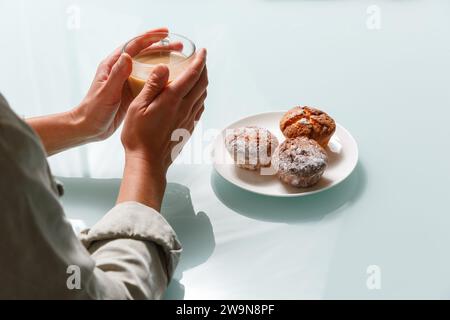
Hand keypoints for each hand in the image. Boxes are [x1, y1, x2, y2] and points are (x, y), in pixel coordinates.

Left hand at [72, 27, 170, 140]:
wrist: (89, 127)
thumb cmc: (94, 111)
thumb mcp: (107, 93)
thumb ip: (117, 75)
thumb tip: (128, 56)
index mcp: (112, 65)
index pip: (133, 45)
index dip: (149, 38)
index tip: (165, 33)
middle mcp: (120, 70)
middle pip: (143, 53)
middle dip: (161, 47)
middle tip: (179, 46)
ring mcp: (127, 81)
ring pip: (148, 66)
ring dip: (163, 61)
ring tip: (179, 59)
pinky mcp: (131, 92)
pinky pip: (149, 80)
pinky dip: (161, 77)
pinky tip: (172, 80)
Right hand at [117, 48, 207, 209]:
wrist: (148, 162)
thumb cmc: (138, 135)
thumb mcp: (138, 106)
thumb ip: (152, 86)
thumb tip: (164, 67)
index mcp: (173, 99)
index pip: (193, 74)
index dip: (200, 60)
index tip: (203, 51)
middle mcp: (185, 108)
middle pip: (203, 83)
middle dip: (204, 68)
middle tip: (200, 59)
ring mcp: (188, 119)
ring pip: (203, 96)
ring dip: (203, 82)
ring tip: (197, 75)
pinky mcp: (188, 128)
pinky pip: (199, 109)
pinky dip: (200, 98)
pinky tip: (194, 98)